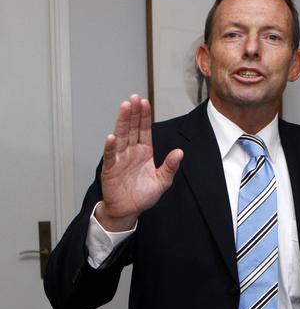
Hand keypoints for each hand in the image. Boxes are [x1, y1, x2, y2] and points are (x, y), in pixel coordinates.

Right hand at [96, 94, 183, 230]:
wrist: (128, 211)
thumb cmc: (143, 195)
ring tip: (124, 107)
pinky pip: (111, 156)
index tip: (145, 102)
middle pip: (132, 129)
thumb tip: (180, 152)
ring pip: (121, 137)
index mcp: (144, 152)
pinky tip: (112, 136)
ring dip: (122, 122)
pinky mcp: (110, 169)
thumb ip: (170, 166)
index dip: (145, 116)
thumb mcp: (162, 181)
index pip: (145, 130)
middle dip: (133, 113)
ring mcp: (120, 159)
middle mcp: (131, 152)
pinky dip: (110, 147)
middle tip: (134, 98)